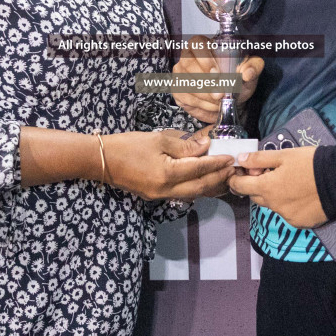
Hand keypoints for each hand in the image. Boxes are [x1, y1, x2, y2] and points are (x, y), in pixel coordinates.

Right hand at [103, 129, 235, 200]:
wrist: (102, 161)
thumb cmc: (128, 145)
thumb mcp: (157, 138)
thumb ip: (183, 145)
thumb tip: (205, 147)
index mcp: (167, 173)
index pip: (199, 169)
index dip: (217, 163)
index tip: (231, 157)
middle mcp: (166, 189)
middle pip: (200, 187)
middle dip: (218, 178)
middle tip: (233, 169)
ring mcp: (160, 196)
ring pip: (193, 194)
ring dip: (210, 186)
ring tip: (224, 177)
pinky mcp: (155, 196)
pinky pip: (183, 194)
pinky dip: (197, 188)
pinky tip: (204, 181)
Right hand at [171, 36, 263, 124]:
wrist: (231, 97)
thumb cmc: (238, 78)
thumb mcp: (250, 70)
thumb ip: (253, 67)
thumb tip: (247, 72)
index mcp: (205, 45)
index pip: (196, 43)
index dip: (204, 58)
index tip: (216, 74)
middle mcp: (188, 56)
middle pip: (188, 64)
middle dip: (205, 82)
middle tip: (220, 94)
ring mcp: (180, 73)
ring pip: (186, 82)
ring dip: (204, 95)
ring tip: (220, 101)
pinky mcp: (178, 90)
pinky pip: (184, 96)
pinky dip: (200, 104)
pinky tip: (212, 105)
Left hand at [228, 146, 328, 227]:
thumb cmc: (311, 164)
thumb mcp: (283, 155)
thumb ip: (259, 159)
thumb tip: (240, 160)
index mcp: (267, 188)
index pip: (240, 186)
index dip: (237, 178)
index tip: (242, 171)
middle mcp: (273, 206)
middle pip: (256, 196)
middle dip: (257, 185)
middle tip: (270, 172)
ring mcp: (287, 216)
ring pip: (272, 205)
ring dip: (274, 195)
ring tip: (290, 182)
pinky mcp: (300, 223)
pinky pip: (287, 214)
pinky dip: (289, 205)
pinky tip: (301, 195)